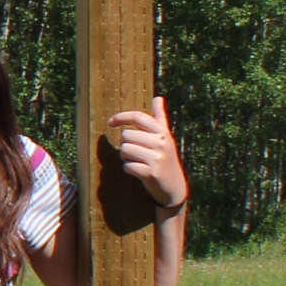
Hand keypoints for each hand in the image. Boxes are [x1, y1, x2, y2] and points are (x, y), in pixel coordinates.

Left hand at [107, 96, 188, 211]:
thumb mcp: (165, 137)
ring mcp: (157, 158)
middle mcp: (161, 143)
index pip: (138, 117)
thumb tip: (158, 97)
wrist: (175, 187)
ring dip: (126, 157)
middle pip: (126, 135)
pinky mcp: (151, 173)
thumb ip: (160, 118)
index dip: (121, 117)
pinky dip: (128, 169)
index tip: (110, 122)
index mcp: (163, 132)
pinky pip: (127, 166)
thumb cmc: (165, 159)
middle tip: (136, 153)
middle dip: (125, 144)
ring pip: (124, 150)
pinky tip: (138, 172)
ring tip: (138, 162)